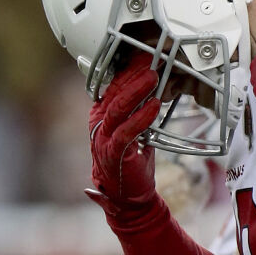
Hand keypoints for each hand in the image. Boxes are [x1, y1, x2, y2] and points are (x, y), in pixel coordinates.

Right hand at [86, 56, 162, 230]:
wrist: (127, 199)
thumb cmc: (132, 164)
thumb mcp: (136, 132)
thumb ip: (140, 112)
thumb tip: (156, 89)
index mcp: (102, 116)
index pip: (113, 86)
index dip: (129, 70)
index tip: (146, 55)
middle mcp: (99, 124)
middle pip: (115, 92)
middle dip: (134, 74)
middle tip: (153, 60)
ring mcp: (104, 139)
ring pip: (118, 107)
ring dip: (137, 90)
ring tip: (154, 77)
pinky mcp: (114, 153)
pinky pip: (127, 131)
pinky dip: (141, 117)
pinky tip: (154, 106)